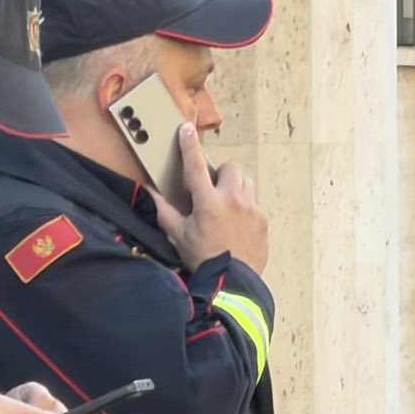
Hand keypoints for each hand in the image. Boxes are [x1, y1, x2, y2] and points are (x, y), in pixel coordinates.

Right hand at [151, 124, 268, 271]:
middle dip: (221, 174)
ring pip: (246, 181)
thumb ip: (164, 211)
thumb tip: (151, 192)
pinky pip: (255, 203)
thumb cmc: (204, 260)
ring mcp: (252, 210)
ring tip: (226, 203)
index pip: (196, 166)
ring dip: (235, 186)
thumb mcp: (178, 236)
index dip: (189, 146)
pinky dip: (245, 207)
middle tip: (212, 188)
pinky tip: (236, 223)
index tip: (186, 130)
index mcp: (208, 203)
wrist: (233, 284)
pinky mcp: (263, 220)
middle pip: (231, 168)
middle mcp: (232, 201)